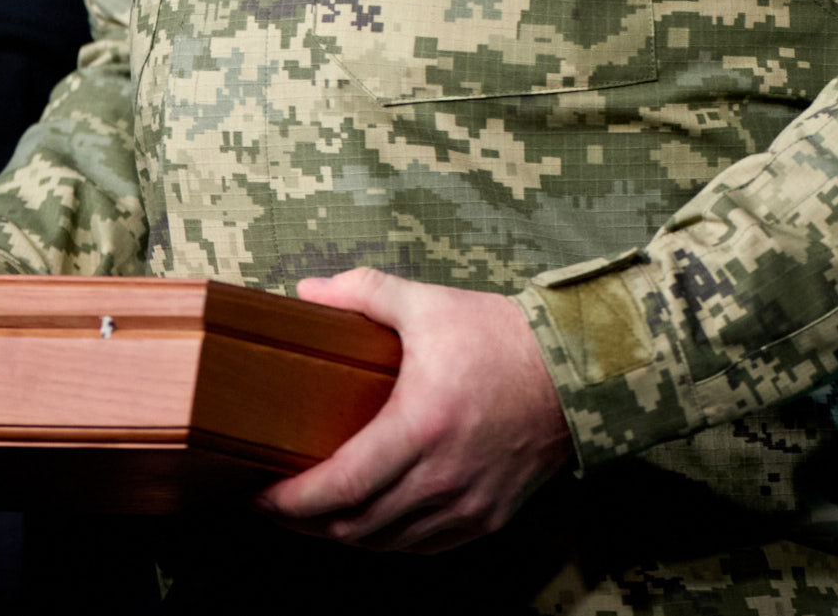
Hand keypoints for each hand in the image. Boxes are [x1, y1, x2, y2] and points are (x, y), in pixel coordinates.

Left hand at [255, 267, 572, 552]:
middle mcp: (443, 476)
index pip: (340, 486)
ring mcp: (468, 504)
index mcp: (420, 426)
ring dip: (344, 534)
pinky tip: (370, 520)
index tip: (260, 495)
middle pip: (354, 526)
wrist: (577, 370)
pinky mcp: (489, 517)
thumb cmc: (501, 337)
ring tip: (315, 512)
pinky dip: (388, 539)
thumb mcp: (426, 304)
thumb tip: (306, 291)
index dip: (291, 501)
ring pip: (386, 544)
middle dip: (305, 521)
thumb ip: (362, 293)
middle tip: (277, 503)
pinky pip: (424, 546)